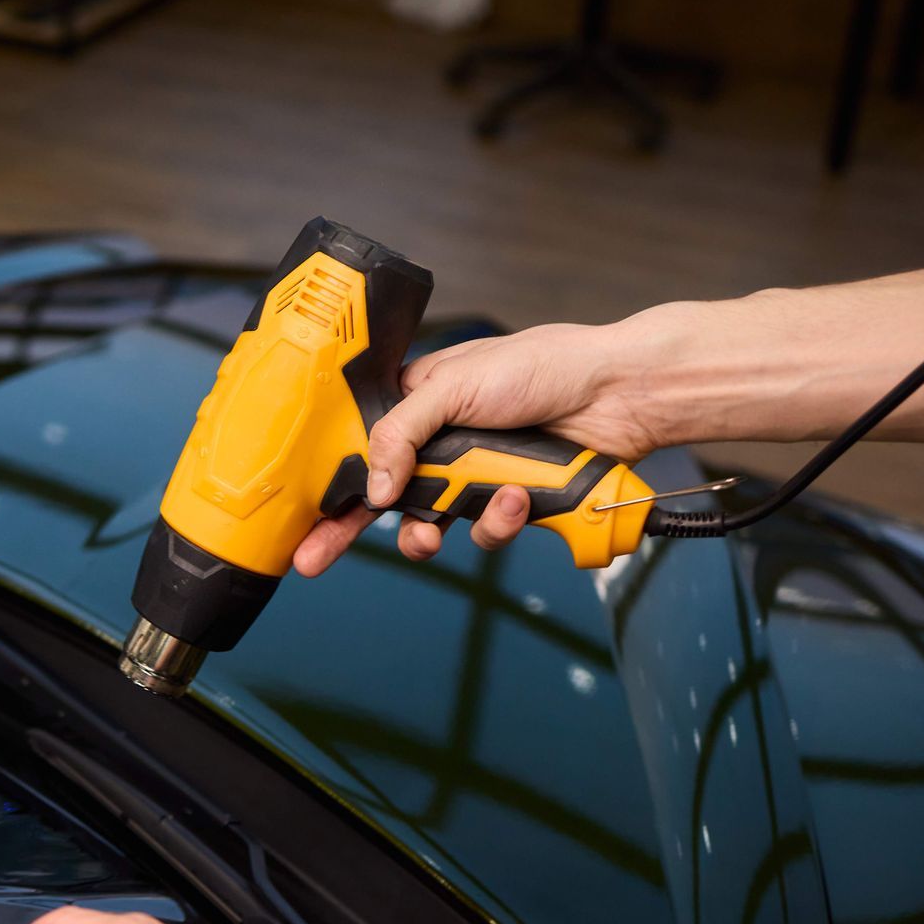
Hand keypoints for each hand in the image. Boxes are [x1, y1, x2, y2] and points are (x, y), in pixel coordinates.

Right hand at [293, 309, 681, 572]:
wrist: (621, 393)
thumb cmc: (543, 365)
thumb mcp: (455, 386)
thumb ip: (403, 436)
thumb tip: (377, 490)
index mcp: (418, 404)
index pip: (361, 449)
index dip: (331, 486)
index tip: (301, 519)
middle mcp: (443, 443)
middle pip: (387, 498)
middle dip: (356, 527)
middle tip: (314, 558)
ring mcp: (477, 476)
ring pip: (436, 524)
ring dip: (447, 525)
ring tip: (475, 508)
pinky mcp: (514, 503)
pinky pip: (487, 532)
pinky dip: (502, 521)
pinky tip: (522, 498)